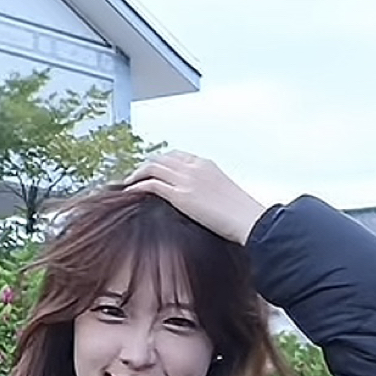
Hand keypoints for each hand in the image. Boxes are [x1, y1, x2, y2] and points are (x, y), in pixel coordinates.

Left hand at [123, 152, 266, 245]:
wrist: (248, 220)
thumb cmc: (241, 213)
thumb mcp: (223, 192)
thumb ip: (208, 189)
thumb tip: (200, 199)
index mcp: (205, 164)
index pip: (176, 155)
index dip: (161, 162)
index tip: (151, 170)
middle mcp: (194, 168)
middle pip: (161, 158)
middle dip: (145, 166)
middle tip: (134, 177)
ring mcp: (186, 180)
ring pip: (152, 167)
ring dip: (136, 174)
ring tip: (127, 184)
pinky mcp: (181, 196)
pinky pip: (152, 185)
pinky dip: (137, 186)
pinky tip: (130, 193)